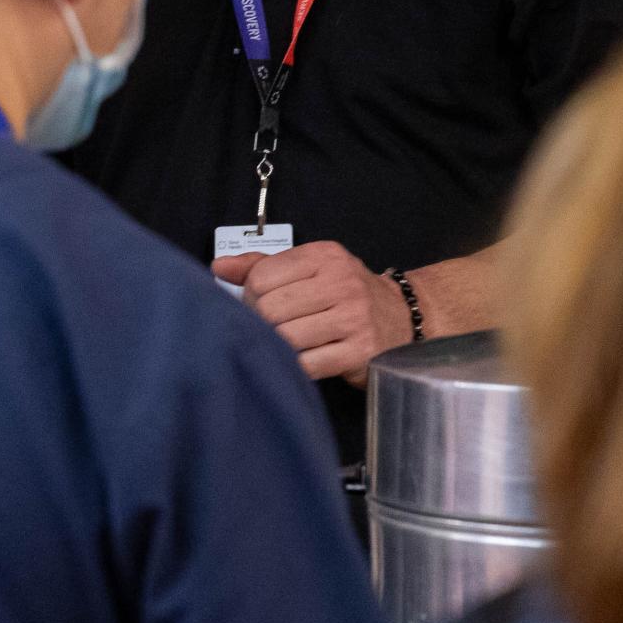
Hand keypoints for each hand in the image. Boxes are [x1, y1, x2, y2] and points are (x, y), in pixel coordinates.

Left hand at [212, 240, 410, 383]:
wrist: (404, 318)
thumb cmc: (347, 294)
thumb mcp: (312, 269)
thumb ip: (264, 266)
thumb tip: (218, 267)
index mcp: (324, 255)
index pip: (262, 277)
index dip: (251, 298)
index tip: (261, 308)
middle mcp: (341, 281)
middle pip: (270, 309)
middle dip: (262, 325)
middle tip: (272, 331)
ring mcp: (353, 317)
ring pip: (286, 338)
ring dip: (279, 348)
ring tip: (288, 345)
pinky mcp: (359, 351)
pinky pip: (307, 365)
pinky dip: (297, 367)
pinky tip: (304, 360)